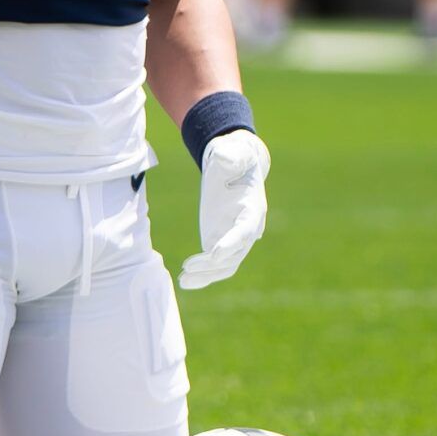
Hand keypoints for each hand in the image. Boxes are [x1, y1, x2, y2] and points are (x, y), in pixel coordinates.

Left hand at [179, 130, 269, 289]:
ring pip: (225, 265)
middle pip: (234, 254)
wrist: (234, 166)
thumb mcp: (232, 155)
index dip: (231, 242)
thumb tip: (222, 156)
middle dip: (212, 264)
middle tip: (188, 267)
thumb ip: (229, 156)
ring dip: (206, 275)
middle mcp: (248, 229)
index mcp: (253, 210)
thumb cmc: (233, 159)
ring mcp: (235, 239)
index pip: (245, 230)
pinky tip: (185, 281)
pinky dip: (203, 275)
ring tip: (183, 280)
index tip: (215, 254)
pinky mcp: (222, 242)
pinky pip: (215, 265)